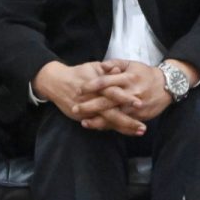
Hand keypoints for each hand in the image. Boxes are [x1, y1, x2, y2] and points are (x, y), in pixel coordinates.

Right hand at [32, 61, 146, 135]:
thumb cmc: (80, 73)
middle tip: (143, 128)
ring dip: (124, 128)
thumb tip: (118, 69)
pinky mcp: (83, 117)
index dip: (127, 99)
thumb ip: (108, 69)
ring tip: (139, 132)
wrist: (56, 82)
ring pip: (107, 122)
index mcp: (97, 86)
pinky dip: (112, 128)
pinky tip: (126, 132)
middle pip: (112, 113)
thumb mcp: (94, 67)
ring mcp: (88, 111)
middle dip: (128, 121)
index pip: (114, 93)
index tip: (140, 104)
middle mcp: (93, 101)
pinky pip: (100, 125)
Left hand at [76, 60, 173, 126]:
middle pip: (107, 100)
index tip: (80, 89)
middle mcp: (130, 92)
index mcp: (128, 78)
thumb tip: (102, 65)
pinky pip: (122, 122)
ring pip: (113, 115)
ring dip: (98, 120)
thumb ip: (116, 63)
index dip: (92, 85)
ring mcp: (134, 106)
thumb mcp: (133, 64)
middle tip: (75, 108)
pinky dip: (110, 126)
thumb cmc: (146, 74)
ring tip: (84, 122)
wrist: (168, 86)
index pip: (106, 81)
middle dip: (90, 105)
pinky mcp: (139, 116)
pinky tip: (99, 128)